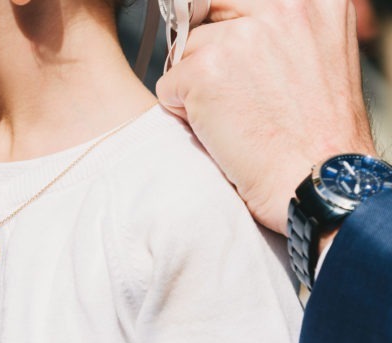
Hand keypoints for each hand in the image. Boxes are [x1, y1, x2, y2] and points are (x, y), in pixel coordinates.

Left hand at [156, 0, 375, 234]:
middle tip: (238, 96)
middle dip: (211, 55)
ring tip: (235, 117)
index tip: (239, 65)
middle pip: (209, 19)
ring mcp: (239, 38)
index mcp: (312, 0)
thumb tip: (226, 22)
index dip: (229, 34)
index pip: (235, 1)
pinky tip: (220, 130)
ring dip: (196, 86)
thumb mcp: (319, 55)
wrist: (316, 180)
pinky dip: (182, 111)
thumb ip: (280, 29)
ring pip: (186, 52)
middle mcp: (279, 7)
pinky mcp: (205, 71)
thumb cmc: (318, 134)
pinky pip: (168, 85)